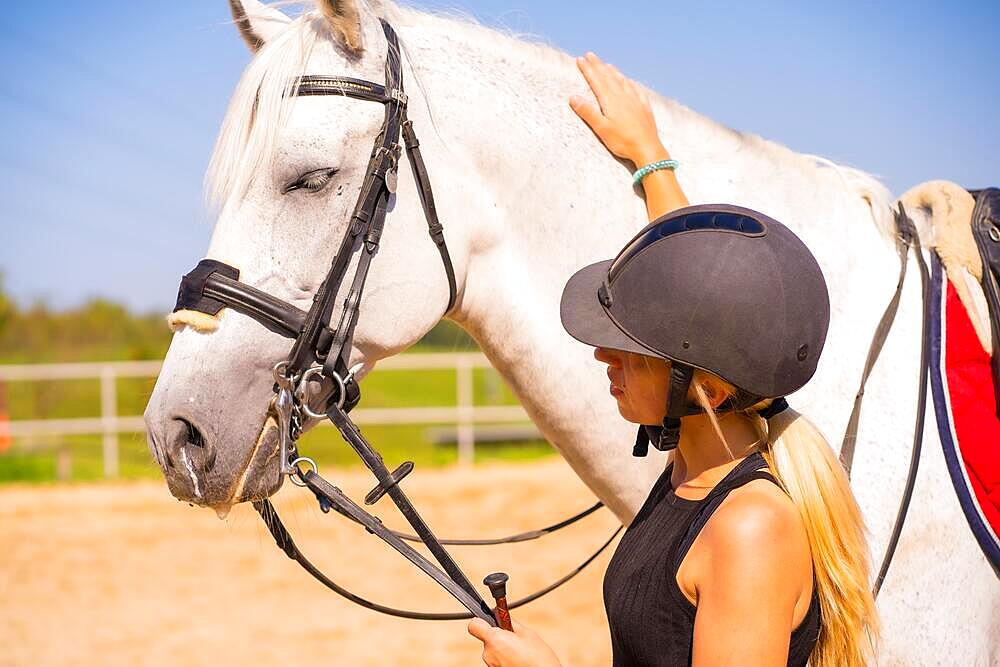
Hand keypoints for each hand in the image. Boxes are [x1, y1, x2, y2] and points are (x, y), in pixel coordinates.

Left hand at [467, 617, 563, 666]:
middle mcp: (488, 654)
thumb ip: (509, 622)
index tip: (491, 620)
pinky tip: (518, 659)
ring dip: (502, 648)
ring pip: (492, 650)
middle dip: (497, 636)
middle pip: (486, 638)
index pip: (473, 625)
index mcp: (495, 640)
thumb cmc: (538, 658)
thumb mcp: (527, 633)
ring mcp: (490, 665)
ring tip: (520, 651)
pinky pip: (496, 659)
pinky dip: (504, 658)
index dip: (481, 620)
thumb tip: (499, 613)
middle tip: (514, 638)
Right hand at [569, 52, 667, 166]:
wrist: (647, 148)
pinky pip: (636, 89)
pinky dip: (630, 82)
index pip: (596, 80)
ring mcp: (636, 100)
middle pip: (608, 77)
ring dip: (613, 71)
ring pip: (622, 80)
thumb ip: (587, 112)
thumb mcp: (601, 128)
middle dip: (598, 65)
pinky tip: (630, 81)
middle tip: (590, 55)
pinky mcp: (644, 107)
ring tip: (607, 65)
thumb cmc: (623, 141)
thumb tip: (573, 98)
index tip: (580, 59)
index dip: (587, 69)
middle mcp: (623, 96)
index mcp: (611, 100)